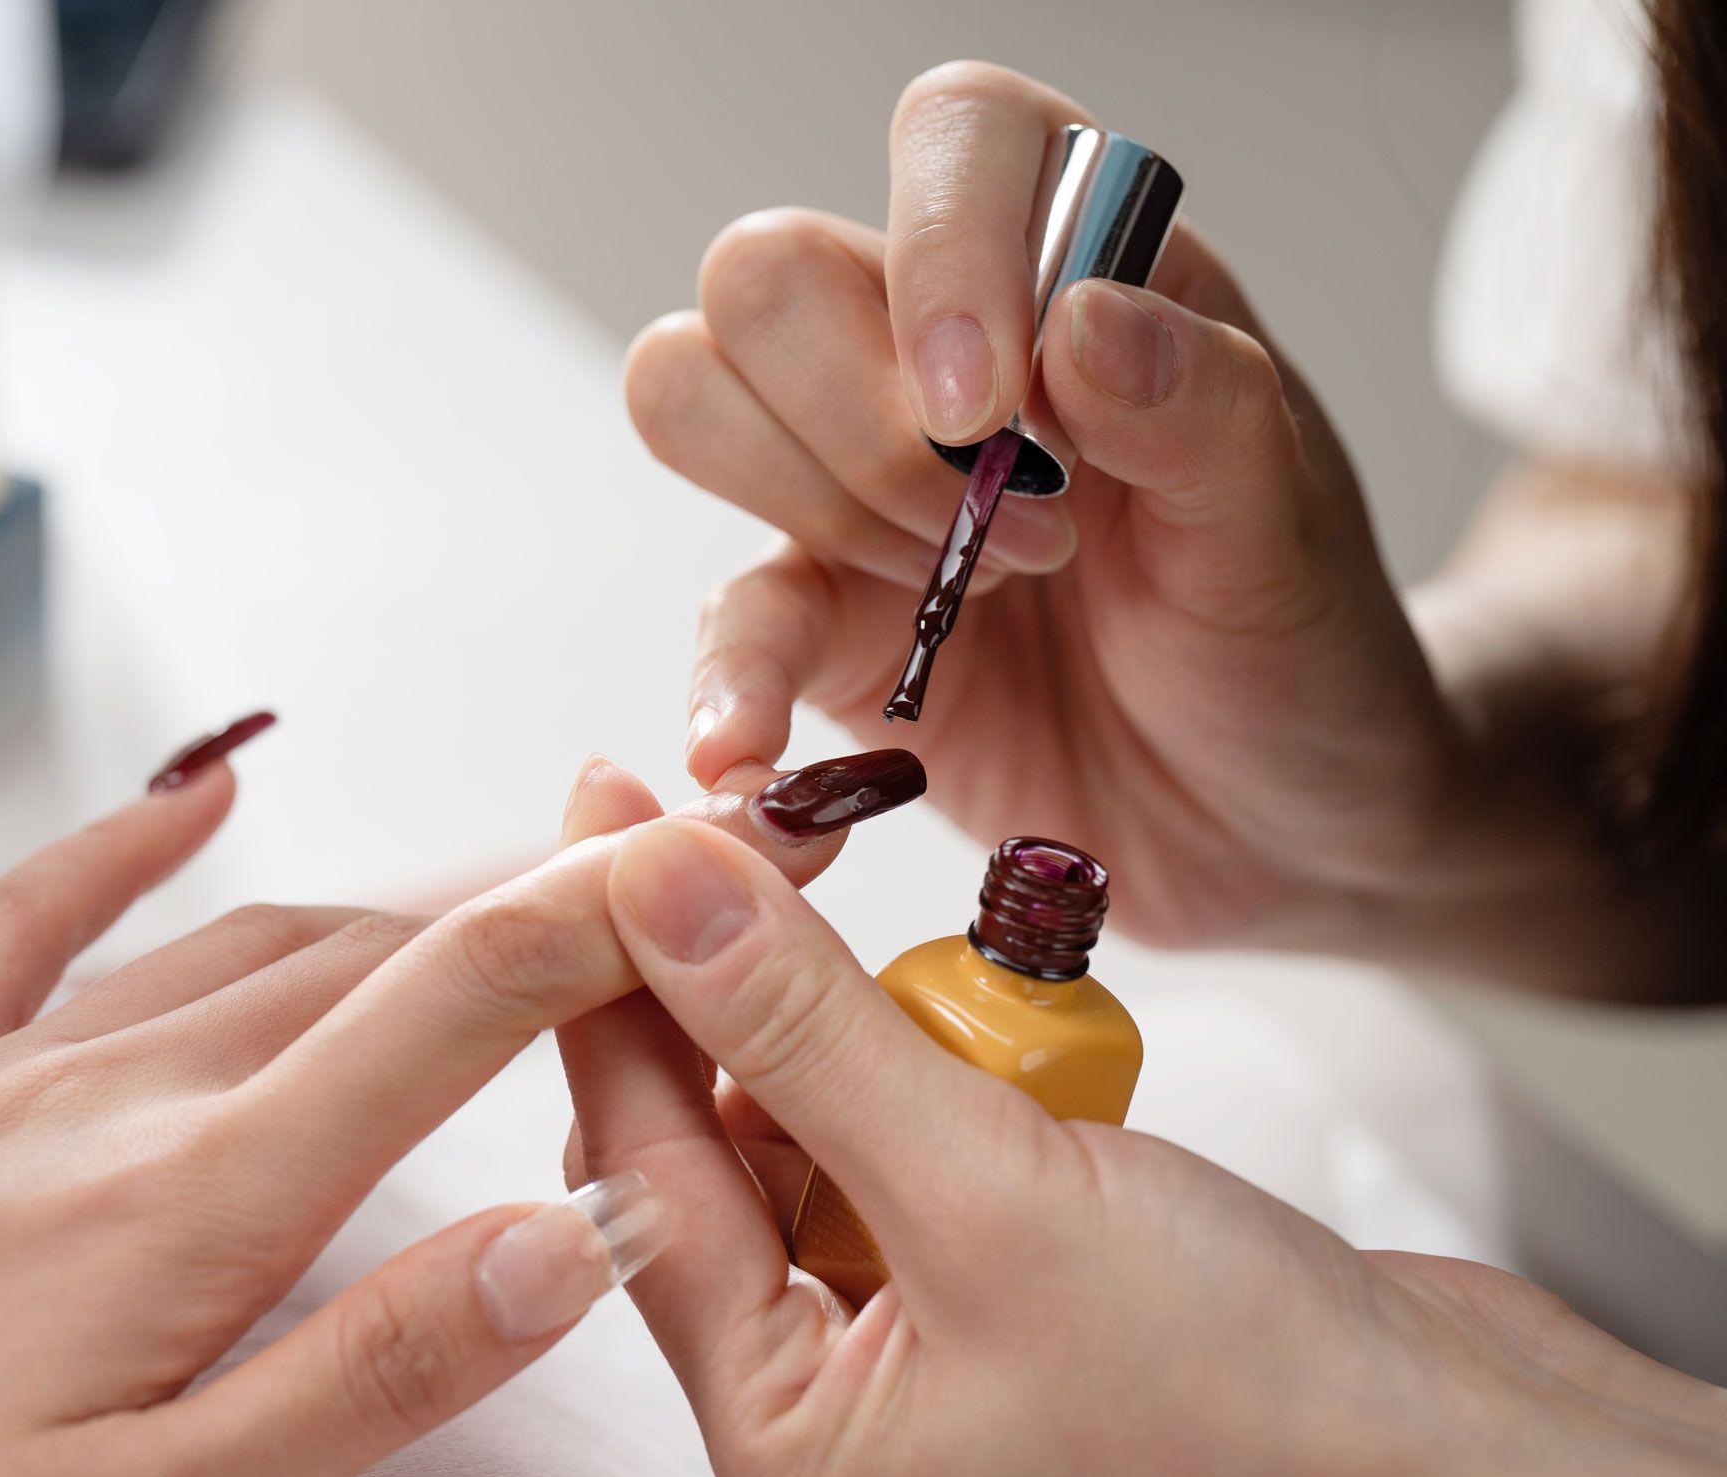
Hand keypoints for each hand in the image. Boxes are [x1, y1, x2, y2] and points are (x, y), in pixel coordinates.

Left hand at [0, 755, 849, 1476]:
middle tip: (656, 898)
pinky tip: (202, 791)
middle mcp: (114, 1090)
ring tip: (509, 903)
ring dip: (399, 916)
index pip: (460, 1003)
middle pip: (384, 955)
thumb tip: (569, 1235)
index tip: (720, 858)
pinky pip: (28, 918)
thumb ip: (372, 1373)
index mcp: (197, 1192)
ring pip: (253, 939)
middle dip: (537, 915)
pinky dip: (128, 843)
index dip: (606, 917)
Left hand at [562, 791, 1726, 1476]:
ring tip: (910, 959)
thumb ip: (807, 1033)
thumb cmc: (1257, 1409)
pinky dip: (947, 1061)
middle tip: (735, 833)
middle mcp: (835, 1394)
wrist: (1470, 1455)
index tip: (609, 820)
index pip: (636, 1164)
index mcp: (786, 1433)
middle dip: (732, 993)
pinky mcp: (1005, 1272)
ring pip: (821, 1123)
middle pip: (714, 1139)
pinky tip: (985, 1022)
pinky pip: (925, 1131)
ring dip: (862, 1023)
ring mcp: (922, 1331)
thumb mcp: (995, 1198)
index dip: (612, 976)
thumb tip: (660, 887)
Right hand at [627, 61, 1465, 948]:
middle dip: (868, 421)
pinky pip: (725, 609)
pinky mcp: (826, 619)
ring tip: (966, 601)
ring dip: (813, 509)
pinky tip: (758, 741)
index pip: (959, 140)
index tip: (992, 409)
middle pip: (772, 272)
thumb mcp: (1286, 532)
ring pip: (697, 392)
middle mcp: (946, 353)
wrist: (1270, 818)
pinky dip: (726, 675)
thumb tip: (1080, 322)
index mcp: (1085, 270)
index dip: (944, 249)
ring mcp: (863, 484)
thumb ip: (1202, 411)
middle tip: (1022, 538)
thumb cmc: (1298, 648)